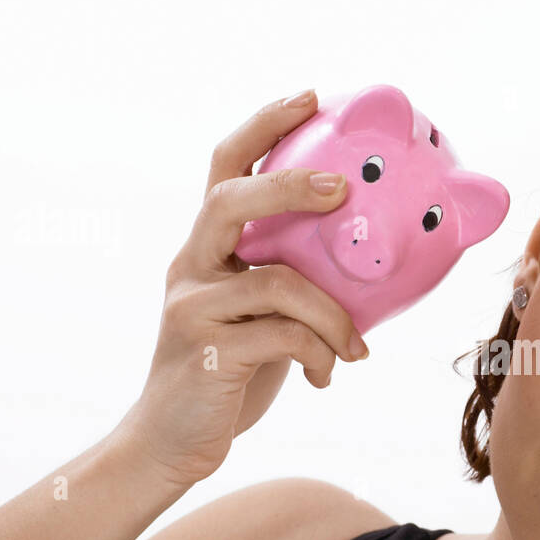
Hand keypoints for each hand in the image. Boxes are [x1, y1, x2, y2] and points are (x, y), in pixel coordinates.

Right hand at [117, 90, 368, 487]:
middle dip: (289, 186)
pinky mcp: (205, 351)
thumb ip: (293, 283)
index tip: (310, 96)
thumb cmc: (228, 374)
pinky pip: (285, 337)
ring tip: (357, 350)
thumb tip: (368, 265)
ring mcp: (192, 307)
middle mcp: (190, 266)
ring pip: (279, 284)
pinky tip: (326, 376)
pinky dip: (321, 354)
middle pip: (231, 200)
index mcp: (206, 248)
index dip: (264, 126)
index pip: (226, 166)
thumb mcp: (261, 317)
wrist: (171, 443)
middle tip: (340, 188)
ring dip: (334, 317)